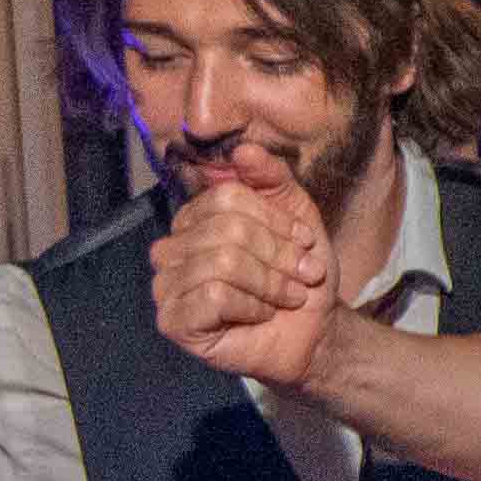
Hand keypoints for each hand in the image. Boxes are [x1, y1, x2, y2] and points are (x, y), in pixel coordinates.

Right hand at [153, 171, 342, 391]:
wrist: (312, 331)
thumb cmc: (298, 275)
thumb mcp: (296, 215)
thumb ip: (271, 176)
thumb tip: (243, 148)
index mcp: (195, 218)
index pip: (228, 197)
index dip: (275, 220)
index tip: (303, 243)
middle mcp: (172, 248)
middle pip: (226, 230)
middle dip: (277, 255)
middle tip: (301, 276)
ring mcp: (167, 286)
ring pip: (221, 263)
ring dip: (268, 283)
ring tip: (286, 297)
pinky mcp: (173, 321)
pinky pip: (212, 297)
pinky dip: (249, 306)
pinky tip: (259, 314)